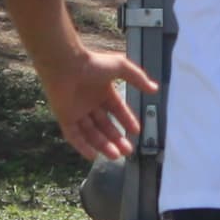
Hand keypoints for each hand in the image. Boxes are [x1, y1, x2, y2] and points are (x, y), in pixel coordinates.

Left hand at [36, 44, 156, 160]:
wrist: (65, 64)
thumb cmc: (93, 64)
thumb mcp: (120, 67)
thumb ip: (138, 78)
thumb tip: (155, 89)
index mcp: (103, 91)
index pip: (117, 110)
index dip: (126, 121)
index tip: (136, 132)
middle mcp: (90, 103)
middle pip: (105, 125)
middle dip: (116, 138)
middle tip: (127, 151)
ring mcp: (77, 111)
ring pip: (91, 133)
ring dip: (103, 145)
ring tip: (115, 156)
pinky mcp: (64, 117)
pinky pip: (74, 135)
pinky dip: (82, 146)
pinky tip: (93, 156)